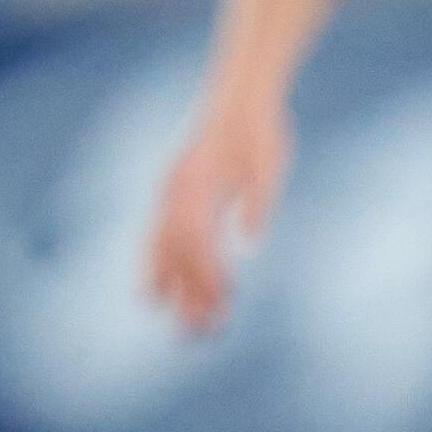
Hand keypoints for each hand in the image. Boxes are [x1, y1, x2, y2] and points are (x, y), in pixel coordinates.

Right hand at [145, 94, 290, 333]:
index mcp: (195, 183)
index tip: (220, 307)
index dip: (205, 276)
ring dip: (171, 285)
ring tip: (178, 322)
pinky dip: (162, 265)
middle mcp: (174, 190)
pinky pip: (161, 236)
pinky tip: (168, 290)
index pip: (195, 241)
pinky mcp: (175, 194)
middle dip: (185, 294)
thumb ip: (258, 199)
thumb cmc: (259, 130)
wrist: (239, 97)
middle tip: (196, 334)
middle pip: (174, 252)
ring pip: (162, 248)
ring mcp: (170, 192)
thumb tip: (252, 241)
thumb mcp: (269, 161)